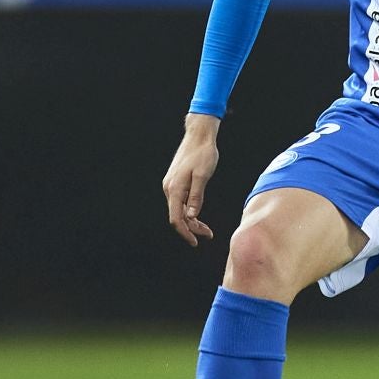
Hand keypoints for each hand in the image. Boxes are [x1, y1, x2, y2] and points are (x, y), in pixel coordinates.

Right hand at [162, 114, 220, 246]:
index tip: (195, 242)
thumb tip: (191, 216)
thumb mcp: (203, 175)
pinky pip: (180, 202)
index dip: (185, 232)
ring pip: (179, 210)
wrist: (199, 136)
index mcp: (175, 189)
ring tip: (207, 229)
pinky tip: (199, 215)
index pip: (176, 218)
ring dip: (192, 221)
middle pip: (177, 216)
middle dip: (192, 228)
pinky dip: (190, 211)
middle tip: (209, 235)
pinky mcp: (176, 182)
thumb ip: (197, 196)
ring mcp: (171, 185)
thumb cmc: (203, 153)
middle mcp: (170, 188)